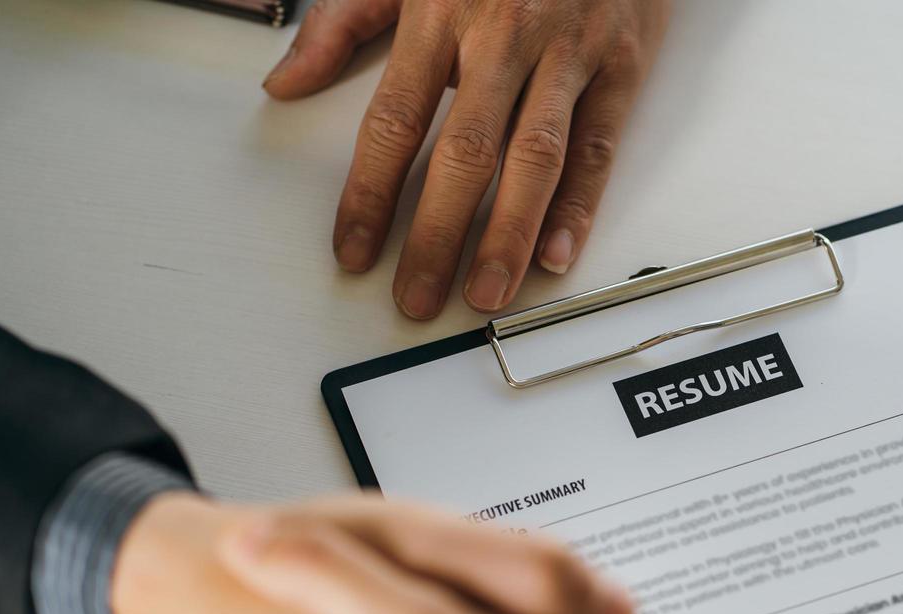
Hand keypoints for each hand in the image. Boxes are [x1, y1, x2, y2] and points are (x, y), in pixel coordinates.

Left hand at [263, 0, 670, 318]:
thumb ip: (342, 24)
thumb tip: (282, 83)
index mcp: (440, 12)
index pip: (394, 120)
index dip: (369, 193)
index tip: (353, 251)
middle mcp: (503, 36)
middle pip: (463, 153)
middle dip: (435, 235)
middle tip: (416, 297)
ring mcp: (566, 54)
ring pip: (534, 159)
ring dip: (508, 235)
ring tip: (486, 294)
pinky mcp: (620, 67)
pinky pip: (597, 146)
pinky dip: (580, 205)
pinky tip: (557, 253)